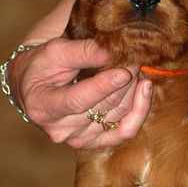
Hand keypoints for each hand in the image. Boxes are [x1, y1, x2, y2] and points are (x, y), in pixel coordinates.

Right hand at [8, 38, 151, 148]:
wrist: (39, 85)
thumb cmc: (44, 64)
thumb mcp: (56, 51)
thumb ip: (84, 51)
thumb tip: (113, 51)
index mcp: (44, 108)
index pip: (79, 100)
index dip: (104, 86)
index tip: (124, 70)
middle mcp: (61, 130)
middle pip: (104, 105)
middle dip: (125, 80)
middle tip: (136, 57)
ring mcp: (80, 138)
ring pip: (119, 114)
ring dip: (133, 89)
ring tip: (137, 67)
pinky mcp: (97, 140)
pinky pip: (125, 131)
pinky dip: (140, 110)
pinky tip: (145, 89)